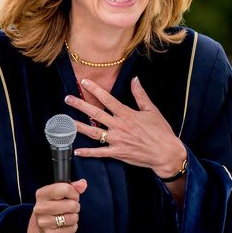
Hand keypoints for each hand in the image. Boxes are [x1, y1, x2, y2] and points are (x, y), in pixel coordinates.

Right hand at [23, 179, 86, 232]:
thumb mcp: (58, 193)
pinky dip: (72, 227)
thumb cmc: (50, 207)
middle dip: (75, 206)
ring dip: (74, 216)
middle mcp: (40, 208)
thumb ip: (72, 187)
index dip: (74, 193)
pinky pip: (72, 229)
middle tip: (70, 207)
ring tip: (67, 216)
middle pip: (71, 204)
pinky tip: (64, 225)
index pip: (65, 189)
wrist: (37, 229)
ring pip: (73, 217)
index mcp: (42, 194)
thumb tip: (82, 184)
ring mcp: (44, 223)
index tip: (72, 196)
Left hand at [65, 77, 186, 178]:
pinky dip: (88, 152)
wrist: (165, 153)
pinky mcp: (117, 153)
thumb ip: (140, 95)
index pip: (108, 99)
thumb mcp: (152, 110)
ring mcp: (117, 140)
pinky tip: (76, 150)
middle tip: (68, 99)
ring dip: (78, 126)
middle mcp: (119, 126)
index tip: (84, 82)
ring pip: (93, 132)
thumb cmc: (161, 131)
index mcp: (127, 114)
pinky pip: (99, 153)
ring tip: (65, 122)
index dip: (95, 90)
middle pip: (96, 114)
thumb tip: (135, 79)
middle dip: (80, 105)